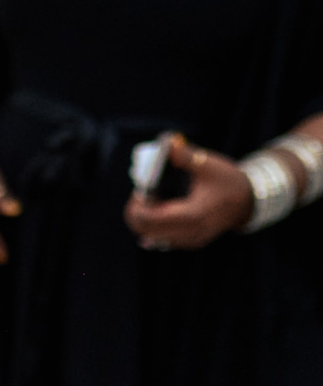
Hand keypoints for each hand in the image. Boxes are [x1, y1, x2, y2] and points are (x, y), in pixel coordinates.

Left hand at [124, 133, 253, 251]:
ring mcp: (189, 241)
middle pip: (144, 230)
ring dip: (145, 219)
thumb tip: (168, 142)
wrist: (249, 201)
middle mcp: (189, 233)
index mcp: (192, 215)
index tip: (140, 189)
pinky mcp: (190, 243)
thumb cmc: (228, 181)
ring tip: (155, 199)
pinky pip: (162, 239)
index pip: (148, 219)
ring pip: (150, 237)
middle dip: (136, 211)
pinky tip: (162, 209)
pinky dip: (155, 226)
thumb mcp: (208, 165)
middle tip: (144, 193)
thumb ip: (185, 156)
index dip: (136, 205)